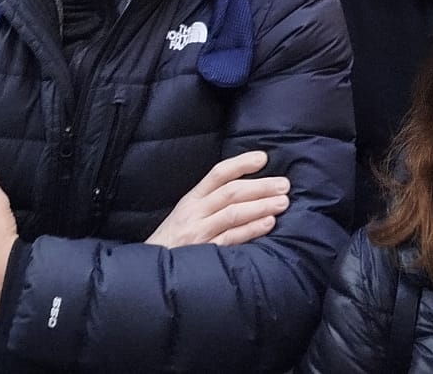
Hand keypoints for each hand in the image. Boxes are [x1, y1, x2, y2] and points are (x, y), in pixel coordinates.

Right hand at [146, 151, 290, 248]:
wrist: (148, 274)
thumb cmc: (173, 244)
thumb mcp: (186, 216)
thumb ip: (210, 203)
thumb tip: (249, 191)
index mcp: (191, 200)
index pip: (218, 174)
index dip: (241, 163)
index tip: (263, 158)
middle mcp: (194, 213)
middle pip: (231, 192)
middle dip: (261, 187)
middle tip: (284, 185)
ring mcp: (198, 233)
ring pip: (233, 213)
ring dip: (261, 206)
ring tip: (282, 202)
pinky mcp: (203, 253)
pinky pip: (230, 238)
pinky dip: (251, 230)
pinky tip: (268, 224)